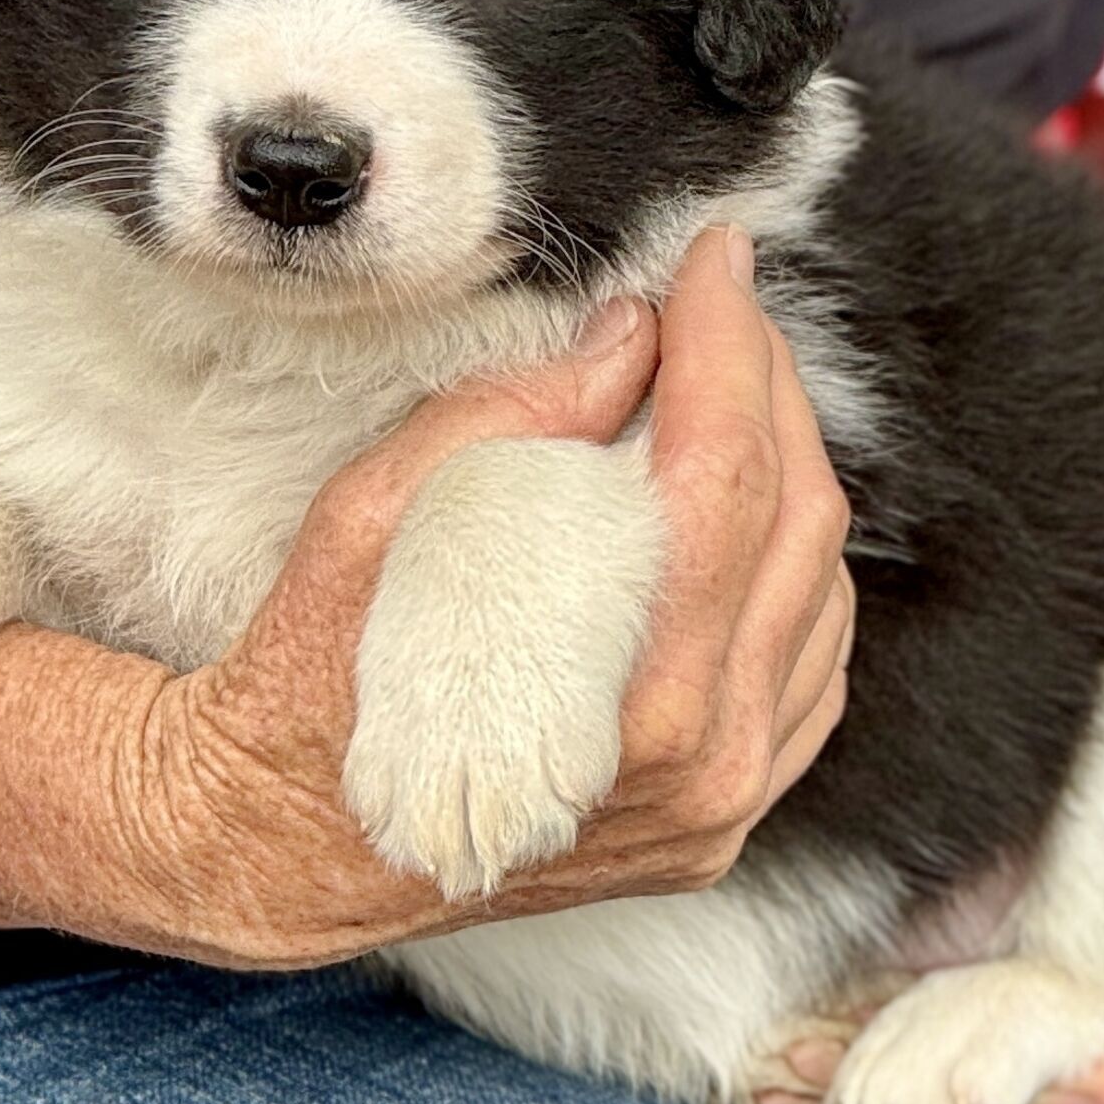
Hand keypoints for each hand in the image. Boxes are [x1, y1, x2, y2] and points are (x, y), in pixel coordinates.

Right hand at [91, 227, 855, 968]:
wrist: (281, 847)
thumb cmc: (310, 684)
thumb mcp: (367, 522)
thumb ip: (502, 418)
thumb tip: (627, 338)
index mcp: (623, 690)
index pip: (725, 474)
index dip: (728, 340)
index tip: (713, 256)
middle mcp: (698, 759)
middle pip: (797, 520)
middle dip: (766, 383)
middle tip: (717, 306)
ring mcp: (721, 801)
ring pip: (822, 592)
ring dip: (788, 469)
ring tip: (725, 392)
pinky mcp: (718, 819)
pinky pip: (809, 672)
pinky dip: (794, 574)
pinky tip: (745, 516)